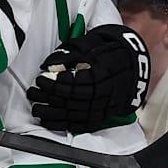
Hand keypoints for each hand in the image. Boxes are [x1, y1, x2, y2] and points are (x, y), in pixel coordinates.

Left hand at [27, 24, 149, 132]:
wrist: (135, 64)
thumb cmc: (109, 50)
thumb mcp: (92, 42)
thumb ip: (70, 51)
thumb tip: (47, 64)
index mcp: (104, 72)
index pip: (75, 83)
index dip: (55, 83)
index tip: (40, 78)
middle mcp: (107, 92)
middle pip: (73, 100)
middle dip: (49, 98)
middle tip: (32, 93)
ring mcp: (106, 106)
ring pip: (76, 114)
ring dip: (53, 113)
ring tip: (36, 108)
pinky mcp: (103, 116)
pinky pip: (82, 124)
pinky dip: (64, 124)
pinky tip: (50, 121)